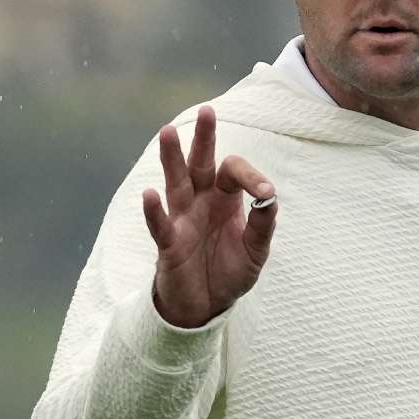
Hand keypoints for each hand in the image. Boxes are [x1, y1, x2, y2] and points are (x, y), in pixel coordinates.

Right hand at [142, 105, 278, 327]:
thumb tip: (270, 198)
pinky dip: (153, 211)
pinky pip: (161, 224)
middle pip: (200, 164)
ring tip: (167, 132)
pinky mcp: (169, 244)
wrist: (207, 307)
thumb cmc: (230, 272)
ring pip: (176, 183)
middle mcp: (201, 202)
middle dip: (203, 138)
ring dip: (171, 159)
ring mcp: (182, 220)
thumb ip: (263, 224)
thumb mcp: (257, 250)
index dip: (251, 177)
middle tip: (208, 111)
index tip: (266, 193)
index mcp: (224, 199)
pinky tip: (148, 193)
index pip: (233, 172)